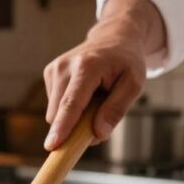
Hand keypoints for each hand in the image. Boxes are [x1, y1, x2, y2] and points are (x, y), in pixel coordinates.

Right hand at [43, 0, 164, 150]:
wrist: (114, 37)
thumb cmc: (126, 62)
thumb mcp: (134, 84)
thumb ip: (116, 109)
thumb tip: (98, 134)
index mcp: (87, 67)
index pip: (72, 103)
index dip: (62, 127)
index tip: (52, 146)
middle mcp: (65, 67)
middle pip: (59, 113)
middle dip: (74, 128)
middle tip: (99, 121)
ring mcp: (54, 69)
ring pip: (55, 113)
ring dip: (73, 117)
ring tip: (94, 99)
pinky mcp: (49, 73)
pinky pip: (55, 106)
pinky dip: (69, 108)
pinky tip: (84, 94)